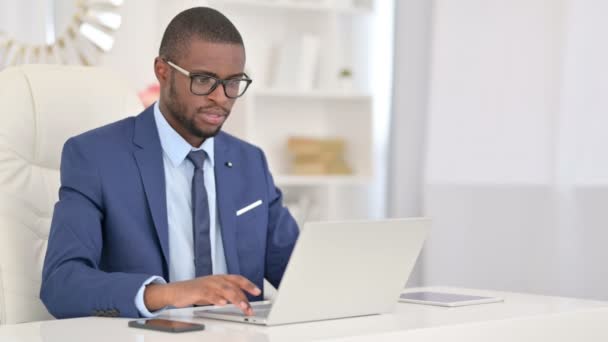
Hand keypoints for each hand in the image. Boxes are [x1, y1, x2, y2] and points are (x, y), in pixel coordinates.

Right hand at [144, 274, 260, 314]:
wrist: (175, 291)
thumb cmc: (195, 291)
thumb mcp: (214, 292)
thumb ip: (226, 295)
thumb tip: (240, 301)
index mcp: (220, 279)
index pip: (238, 279)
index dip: (248, 284)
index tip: (258, 291)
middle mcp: (216, 279)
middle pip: (234, 286)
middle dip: (244, 297)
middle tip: (250, 307)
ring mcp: (208, 284)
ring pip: (225, 289)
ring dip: (235, 299)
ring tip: (242, 306)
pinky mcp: (198, 290)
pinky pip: (209, 294)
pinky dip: (217, 298)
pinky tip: (222, 303)